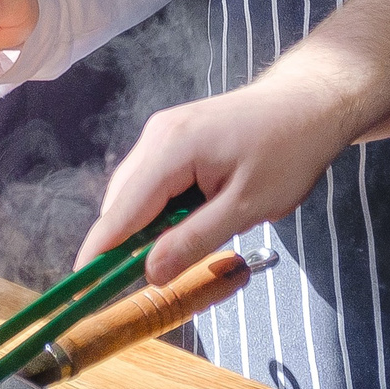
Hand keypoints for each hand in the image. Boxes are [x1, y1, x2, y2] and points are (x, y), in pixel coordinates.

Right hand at [77, 77, 357, 284]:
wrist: (309, 102)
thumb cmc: (286, 151)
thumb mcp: (245, 207)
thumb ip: (193, 240)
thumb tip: (149, 273)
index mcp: (171, 148)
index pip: (121, 210)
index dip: (100, 250)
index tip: (80, 286)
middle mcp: (157, 135)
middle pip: (123, 202)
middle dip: (127, 242)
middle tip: (150, 281)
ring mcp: (164, 132)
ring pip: (137, 192)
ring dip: (148, 226)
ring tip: (185, 248)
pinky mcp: (175, 136)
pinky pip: (154, 180)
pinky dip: (161, 208)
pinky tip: (189, 222)